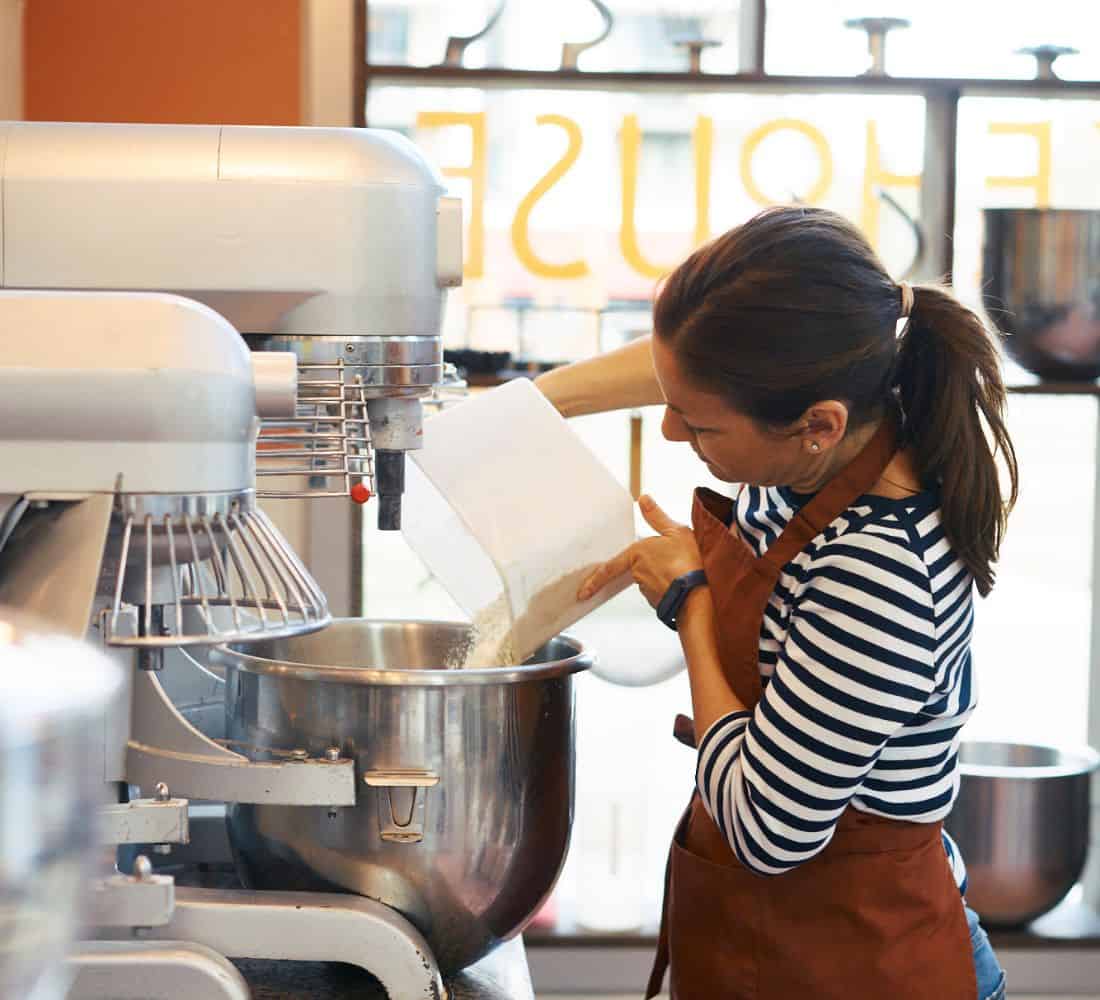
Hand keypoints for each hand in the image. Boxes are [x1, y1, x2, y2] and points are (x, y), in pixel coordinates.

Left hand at [578, 495, 701, 607]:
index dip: (595, 581)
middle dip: (651, 569)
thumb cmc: (689, 561)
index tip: (582, 593)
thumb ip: (657, 517)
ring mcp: (647, 591)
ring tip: (683, 572)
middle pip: (636, 570)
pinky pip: (660, 593)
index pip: (609, 568)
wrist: (700, 593)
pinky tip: (683, 584)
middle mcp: (638, 574)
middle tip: (670, 567)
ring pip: (649, 581)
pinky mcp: (658, 603)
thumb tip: (643, 499)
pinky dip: (668, 589)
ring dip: (661, 578)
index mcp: (637, 554)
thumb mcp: (675, 531)